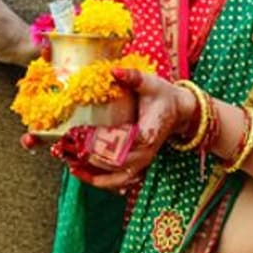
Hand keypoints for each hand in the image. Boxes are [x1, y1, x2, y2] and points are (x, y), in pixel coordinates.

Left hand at [83, 69, 195, 191]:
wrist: (180, 111)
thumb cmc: (164, 96)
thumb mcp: (151, 83)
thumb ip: (133, 77)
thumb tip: (114, 71)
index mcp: (149, 134)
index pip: (125, 146)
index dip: (104, 145)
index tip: (84, 137)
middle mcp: (146, 152)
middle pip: (117, 164)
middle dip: (92, 158)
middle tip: (71, 148)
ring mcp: (142, 162)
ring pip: (117, 179)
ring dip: (94, 176)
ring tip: (73, 167)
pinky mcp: (137, 166)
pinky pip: (118, 181)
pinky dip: (100, 181)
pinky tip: (81, 174)